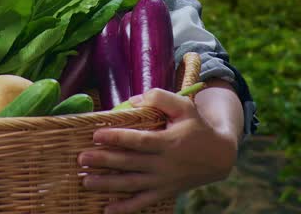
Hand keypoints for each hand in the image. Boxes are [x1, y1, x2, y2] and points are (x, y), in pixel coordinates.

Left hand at [78, 88, 237, 213]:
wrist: (219, 156)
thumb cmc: (197, 126)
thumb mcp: (184, 106)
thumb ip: (160, 98)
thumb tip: (133, 101)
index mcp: (168, 142)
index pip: (139, 141)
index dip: (117, 138)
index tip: (96, 135)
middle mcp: (164, 164)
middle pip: (130, 164)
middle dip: (104, 161)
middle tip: (81, 158)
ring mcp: (163, 181)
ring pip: (131, 185)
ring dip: (107, 184)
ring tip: (86, 181)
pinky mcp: (164, 192)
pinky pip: (143, 203)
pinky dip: (125, 208)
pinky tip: (107, 209)